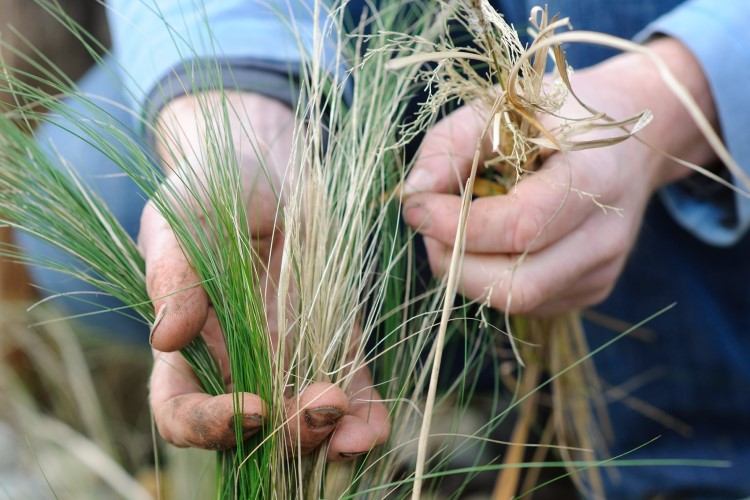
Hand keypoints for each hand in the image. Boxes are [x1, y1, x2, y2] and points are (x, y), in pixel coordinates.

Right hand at [141, 91, 388, 457]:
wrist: (270, 170)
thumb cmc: (212, 190)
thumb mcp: (181, 219)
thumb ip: (172, 274)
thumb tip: (166, 338)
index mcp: (188, 345)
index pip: (181, 409)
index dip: (207, 425)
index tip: (247, 408)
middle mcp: (238, 364)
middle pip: (253, 430)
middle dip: (285, 433)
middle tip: (317, 406)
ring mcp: (290, 359)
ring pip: (303, 421)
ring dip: (328, 433)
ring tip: (351, 424)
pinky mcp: (335, 344)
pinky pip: (350, 394)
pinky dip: (363, 418)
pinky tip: (373, 426)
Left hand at [403, 38, 716, 315]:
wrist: (630, 141)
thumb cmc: (558, 116)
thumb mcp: (503, 105)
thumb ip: (451, 144)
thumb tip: (412, 194)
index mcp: (595, 176)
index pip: (520, 227)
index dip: (457, 225)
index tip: (416, 207)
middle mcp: (605, 236)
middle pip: (517, 285)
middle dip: (455, 263)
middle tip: (428, 226)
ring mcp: (602, 271)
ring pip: (516, 301)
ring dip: (466, 272)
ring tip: (453, 230)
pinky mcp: (591, 289)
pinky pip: (527, 302)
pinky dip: (490, 277)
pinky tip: (487, 241)